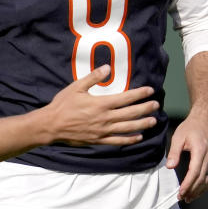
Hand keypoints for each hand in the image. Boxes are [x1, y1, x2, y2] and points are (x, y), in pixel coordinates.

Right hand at [41, 65, 158, 145]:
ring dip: (142, 124)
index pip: (125, 98)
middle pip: (130, 113)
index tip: (150, 91)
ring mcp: (102, 131)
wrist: (51, 125)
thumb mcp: (76, 87)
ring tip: (152, 121)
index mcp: (100, 104)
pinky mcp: (98, 140)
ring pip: (127, 128)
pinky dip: (129, 139)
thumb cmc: (62, 105)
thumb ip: (93, 78)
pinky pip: (117, 141)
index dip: (139, 94)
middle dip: (145, 108)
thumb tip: (108, 68)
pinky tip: (138, 137)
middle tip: (156, 105)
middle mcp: (105, 118)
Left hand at [167, 113, 207, 202]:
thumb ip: (174, 152)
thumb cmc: (190, 127)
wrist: (206, 120)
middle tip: (181, 198)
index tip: (181, 192)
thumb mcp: (178, 136)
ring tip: (188, 198)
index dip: (188, 184)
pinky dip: (204, 186)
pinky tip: (197, 191)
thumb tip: (170, 167)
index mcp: (200, 150)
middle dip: (192, 190)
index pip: (195, 172)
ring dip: (199, 191)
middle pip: (202, 178)